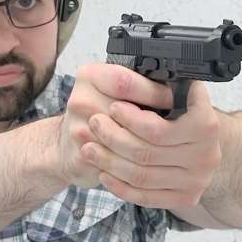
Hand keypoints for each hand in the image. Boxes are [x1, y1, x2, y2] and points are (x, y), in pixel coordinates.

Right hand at [57, 64, 175, 187]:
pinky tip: (149, 164)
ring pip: (126, 142)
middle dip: (157, 122)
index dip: (155, 93)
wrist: (63, 145)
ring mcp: (78, 130)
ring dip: (150, 145)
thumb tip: (178, 88)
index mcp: (90, 76)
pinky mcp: (81, 157)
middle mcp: (80, 100)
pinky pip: (118, 163)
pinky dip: (137, 164)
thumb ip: (135, 83)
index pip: (126, 82)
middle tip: (178, 127)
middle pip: (127, 113)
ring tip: (167, 146)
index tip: (175, 101)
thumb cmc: (96, 112)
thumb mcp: (110, 88)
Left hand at [82, 77, 221, 208]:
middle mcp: (205, 156)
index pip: (158, 129)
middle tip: (94, 123)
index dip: (131, 120)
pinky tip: (103, 172)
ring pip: (141, 176)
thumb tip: (143, 70)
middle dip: (113, 138)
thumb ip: (169, 84)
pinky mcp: (184, 198)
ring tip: (89, 146)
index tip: (112, 107)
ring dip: (110, 161)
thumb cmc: (187, 113)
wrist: (205, 145)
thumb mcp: (185, 92)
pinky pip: (145, 196)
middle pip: (146, 153)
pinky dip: (120, 186)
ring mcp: (195, 181)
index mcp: (206, 126)